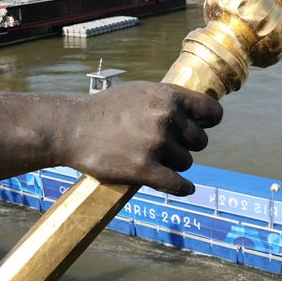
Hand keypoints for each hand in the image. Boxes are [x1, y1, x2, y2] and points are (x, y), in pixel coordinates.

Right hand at [57, 82, 221, 195]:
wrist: (70, 128)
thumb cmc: (104, 109)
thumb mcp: (139, 92)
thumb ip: (167, 100)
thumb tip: (197, 111)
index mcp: (167, 95)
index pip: (211, 112)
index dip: (208, 122)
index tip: (202, 128)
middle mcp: (165, 117)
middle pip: (199, 142)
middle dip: (186, 146)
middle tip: (165, 146)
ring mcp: (155, 144)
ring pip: (185, 163)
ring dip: (173, 164)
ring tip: (150, 158)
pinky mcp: (143, 169)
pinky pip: (177, 185)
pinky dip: (182, 189)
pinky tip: (184, 189)